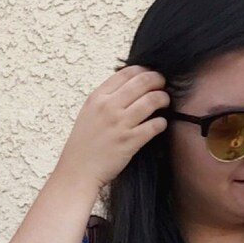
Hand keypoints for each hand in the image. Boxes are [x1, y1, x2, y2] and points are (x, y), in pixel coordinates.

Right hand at [54, 65, 169, 192]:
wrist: (78, 171)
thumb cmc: (83, 145)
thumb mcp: (89, 113)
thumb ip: (105, 99)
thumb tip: (128, 87)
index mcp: (97, 97)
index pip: (127, 72)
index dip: (144, 70)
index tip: (151, 75)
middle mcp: (109, 107)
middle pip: (143, 82)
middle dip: (158, 80)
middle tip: (163, 86)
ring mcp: (120, 124)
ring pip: (152, 100)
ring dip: (163, 99)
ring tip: (165, 102)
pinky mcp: (130, 141)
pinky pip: (155, 125)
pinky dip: (162, 122)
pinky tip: (160, 124)